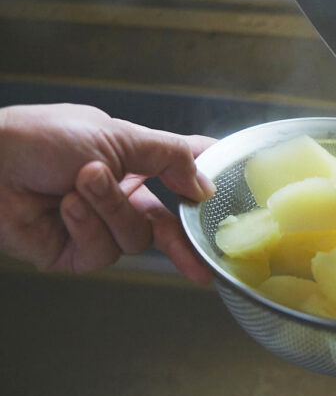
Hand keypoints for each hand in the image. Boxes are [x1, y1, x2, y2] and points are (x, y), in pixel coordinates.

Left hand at [0, 103, 216, 282]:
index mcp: (133, 161)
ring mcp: (98, 226)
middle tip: (201, 260)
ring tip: (83, 181)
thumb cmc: (41, 138)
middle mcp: (120, 195)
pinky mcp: (75, 252)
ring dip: (111, 208)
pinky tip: (67, 206)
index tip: (233, 200)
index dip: (207, 186)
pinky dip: (87, 225)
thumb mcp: (118, 135)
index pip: (181, 172)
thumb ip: (171, 157)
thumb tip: (207, 185)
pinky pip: (103, 251)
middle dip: (182, 241)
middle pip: (167, 225)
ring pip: (135, 236)